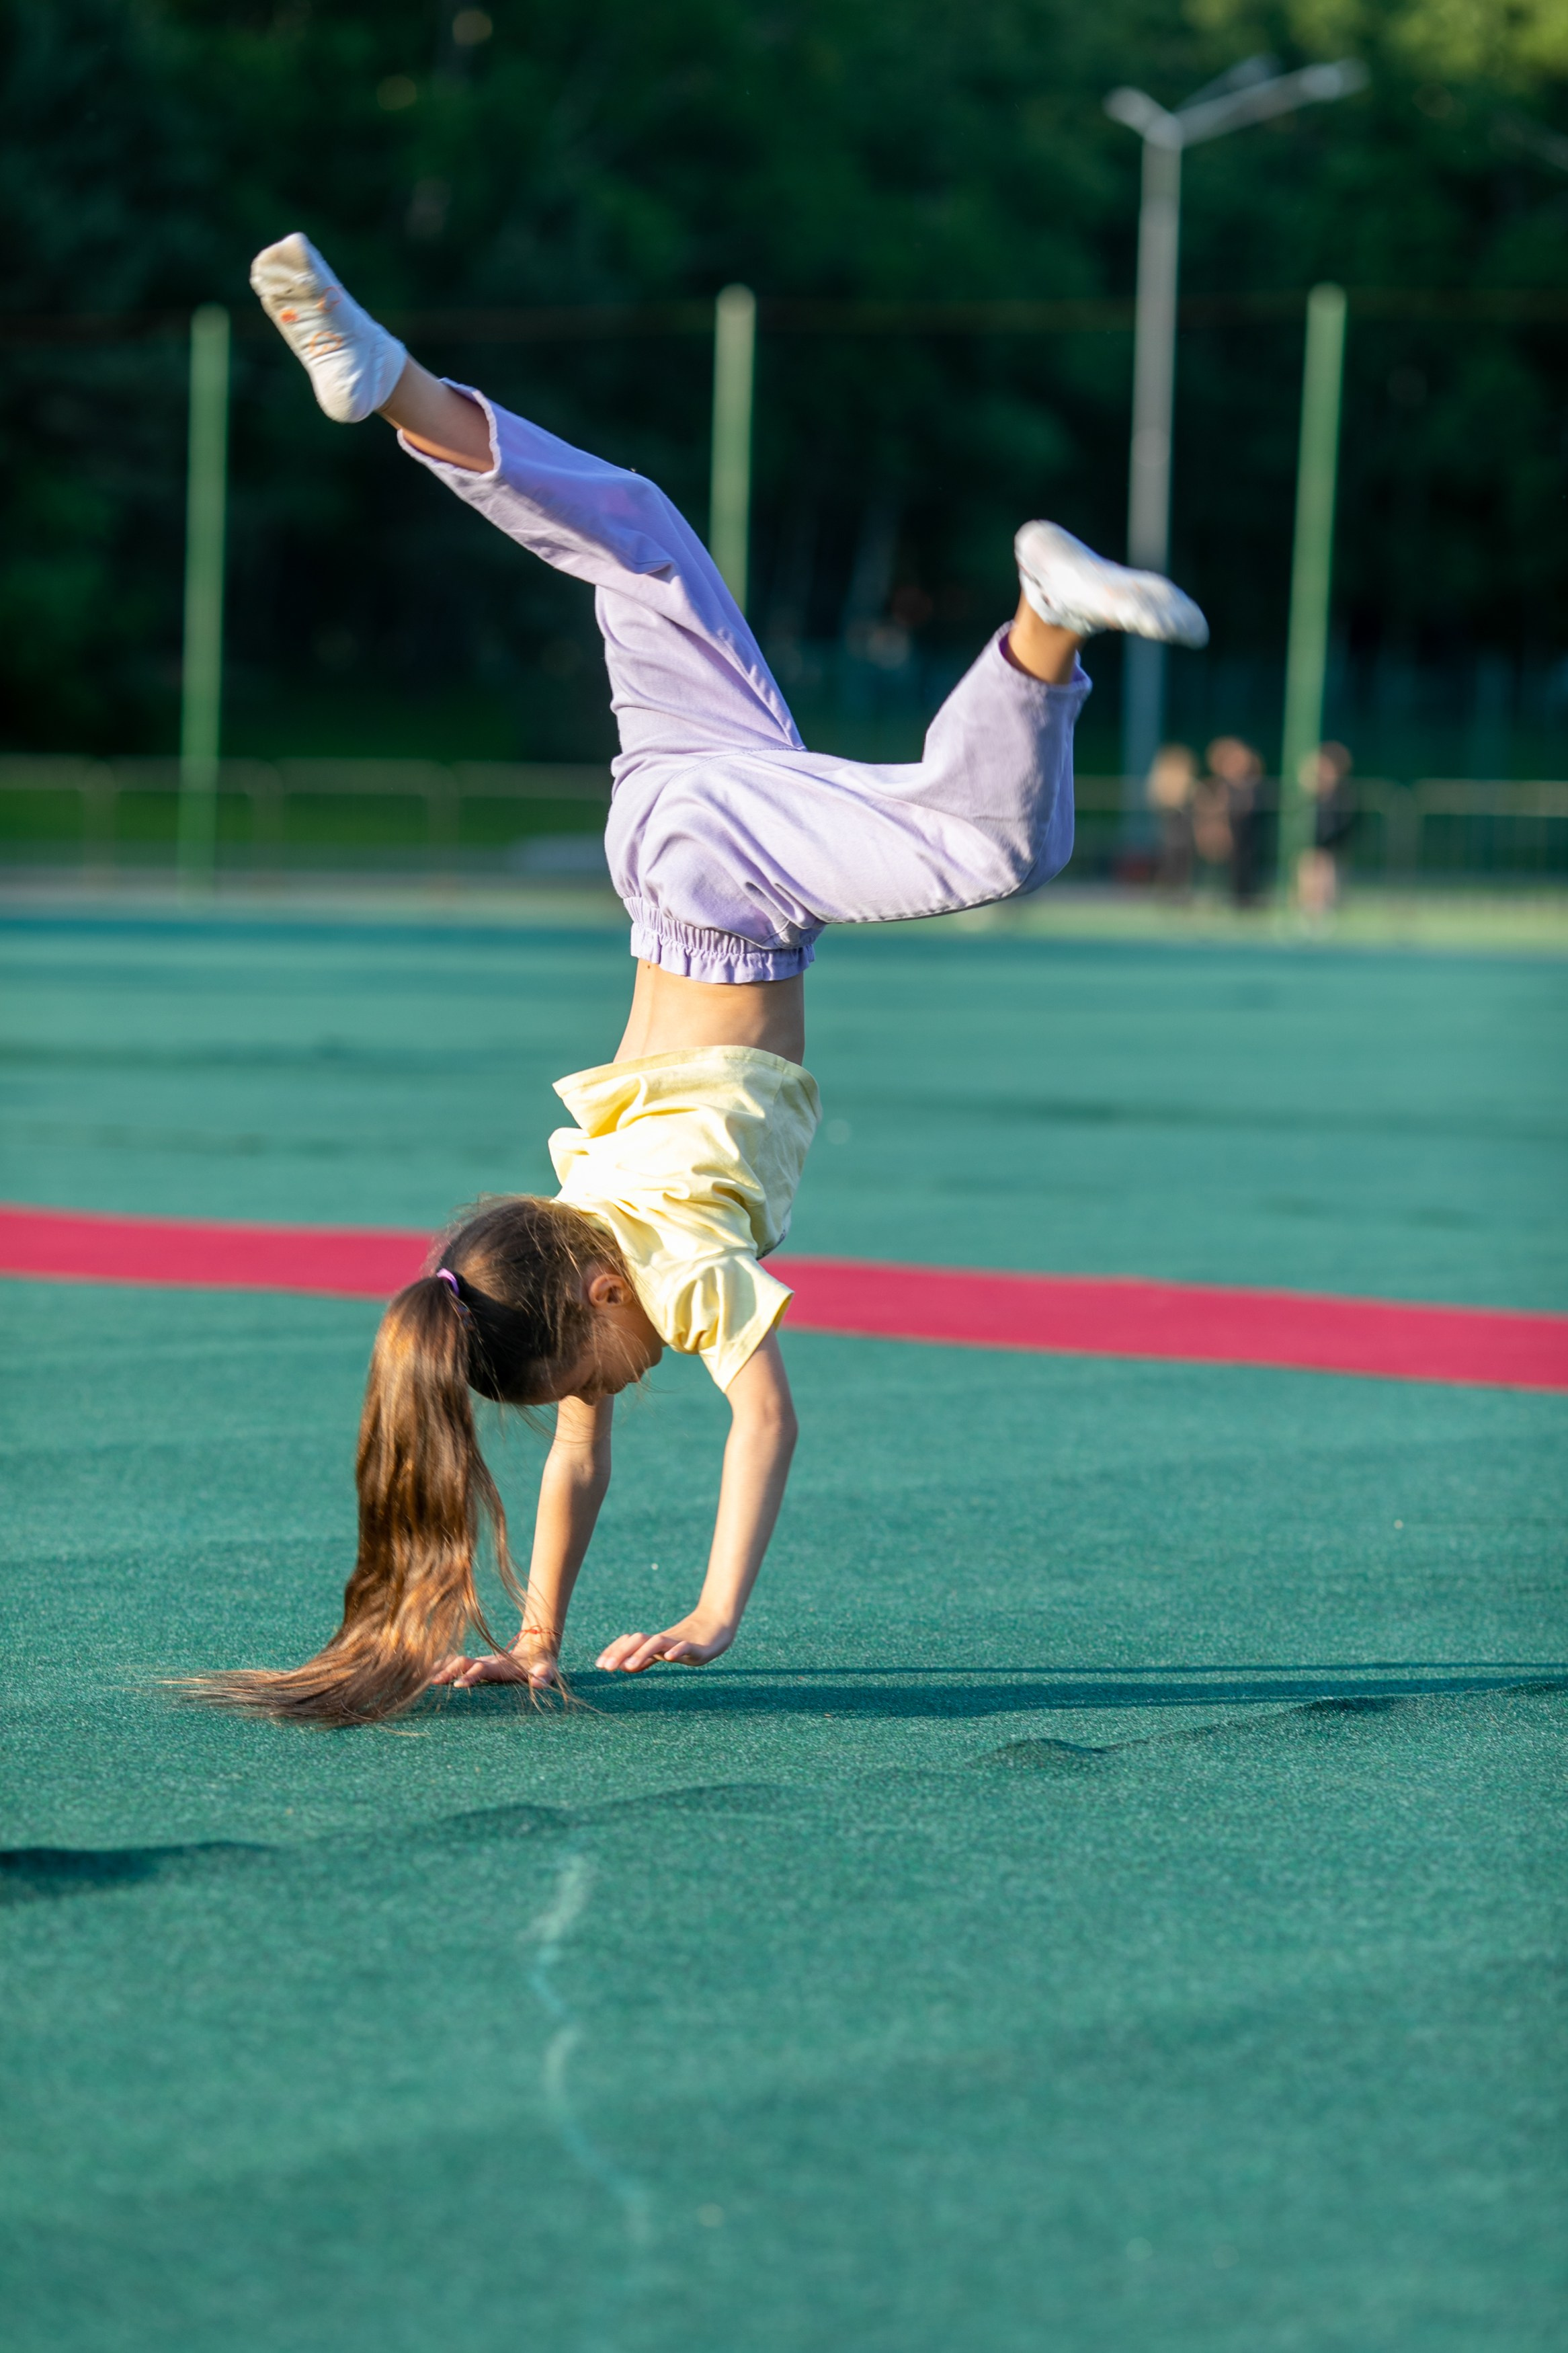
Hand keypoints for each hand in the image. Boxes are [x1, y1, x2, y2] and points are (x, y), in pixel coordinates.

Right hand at [428, 1634, 560, 1691]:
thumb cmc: (542, 1665)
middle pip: (463, 1664)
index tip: (457, 1685)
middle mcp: (487, 1663)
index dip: (470, 1676)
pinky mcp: (477, 1666)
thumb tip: (539, 1683)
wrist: (537, 1649)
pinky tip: (425, 1673)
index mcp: (501, 1666)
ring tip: (422, 1677)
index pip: (482, 1669)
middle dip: (448, 1672)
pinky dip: (441, 1666)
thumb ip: (544, 1675)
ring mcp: (481, 1663)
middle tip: (433, 1683)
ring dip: (441, 1668)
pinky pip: (456, 1664)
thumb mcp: (547, 1670)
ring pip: (456, 1662)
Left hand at [595, 1614, 733, 1674]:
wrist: (717, 1625)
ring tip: (629, 1665)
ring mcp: (679, 1641)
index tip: (600, 1665)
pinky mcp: (697, 1646)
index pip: (629, 1643)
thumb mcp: (665, 1652)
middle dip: (621, 1653)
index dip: (614, 1652)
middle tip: (607, 1667)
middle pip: (638, 1640)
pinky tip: (669, 1657)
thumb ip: (646, 1659)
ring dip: (641, 1653)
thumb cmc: (689, 1640)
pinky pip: (686, 1647)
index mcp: (654, 1642)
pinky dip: (677, 1650)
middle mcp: (663, 1640)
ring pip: (657, 1643)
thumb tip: (625, 1667)